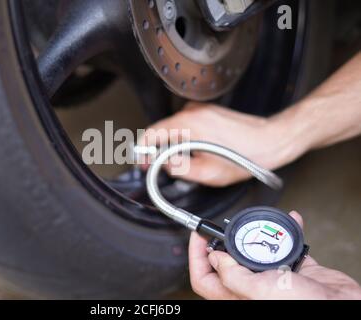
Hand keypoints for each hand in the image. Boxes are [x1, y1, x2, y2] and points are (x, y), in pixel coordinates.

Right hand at [139, 102, 305, 186]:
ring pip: (173, 129)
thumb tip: (162, 164)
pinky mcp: (206, 111)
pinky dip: (184, 138)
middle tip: (163, 168)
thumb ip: (179, 168)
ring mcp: (200, 109)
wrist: (270, 140)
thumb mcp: (208, 173)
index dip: (143, 150)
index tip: (143, 162)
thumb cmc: (246, 156)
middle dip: (159, 150)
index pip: (151, 133)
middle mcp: (192, 112)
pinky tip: (198, 151)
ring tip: (188, 161)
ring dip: (173, 145)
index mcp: (189, 125)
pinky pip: (185, 125)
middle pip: (161, 131)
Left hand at [189, 211, 360, 299]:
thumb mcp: (258, 290)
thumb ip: (232, 275)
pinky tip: (292, 222)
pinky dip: (289, 232)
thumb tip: (215, 257)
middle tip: (225, 226)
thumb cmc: (303, 307)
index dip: (196, 256)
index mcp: (237, 296)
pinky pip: (286, 246)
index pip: (203, 278)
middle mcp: (252, 287)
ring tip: (258, 224)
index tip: (198, 235)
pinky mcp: (295, 270)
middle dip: (226, 240)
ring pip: (256, 251)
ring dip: (259, 234)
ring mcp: (273, 278)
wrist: (344, 307)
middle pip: (227, 262)